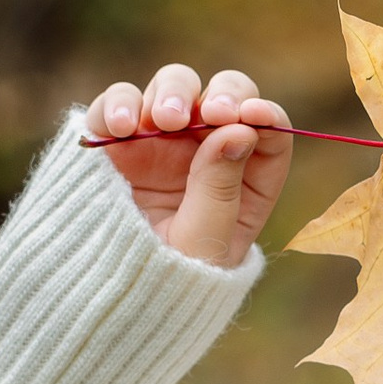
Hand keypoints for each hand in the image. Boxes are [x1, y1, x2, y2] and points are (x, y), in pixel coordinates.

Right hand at [86, 63, 292, 268]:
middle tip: (210, 114)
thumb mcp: (204, 241)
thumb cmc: (173, 281)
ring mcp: (163, 139)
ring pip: (175, 87)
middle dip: (221, 94)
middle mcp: (207, 149)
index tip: (252, 115)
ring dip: (172, 92)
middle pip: (225, 95)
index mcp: (245, 178)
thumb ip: (219, 188)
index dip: (265, 114)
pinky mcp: (119, 140)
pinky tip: (122, 126)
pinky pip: (118, 105)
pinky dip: (119, 104)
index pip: (267, 130)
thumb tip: (237, 130)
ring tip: (162, 121)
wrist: (115, 297)